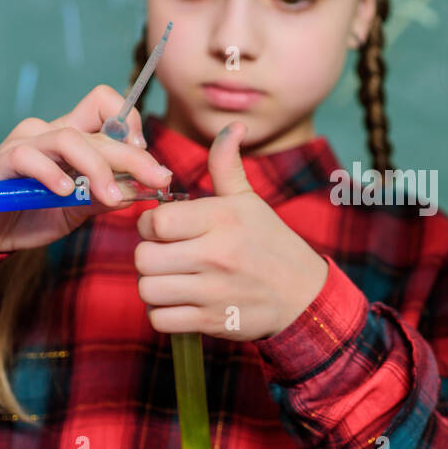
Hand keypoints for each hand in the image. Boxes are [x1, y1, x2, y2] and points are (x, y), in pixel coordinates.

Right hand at [0, 85, 173, 254]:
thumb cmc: (29, 216)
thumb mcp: (76, 210)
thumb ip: (104, 196)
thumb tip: (141, 189)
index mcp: (72, 138)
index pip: (105, 107)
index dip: (130, 122)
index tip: (148, 156)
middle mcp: (51, 132)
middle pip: (99, 131)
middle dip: (134, 156)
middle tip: (157, 179)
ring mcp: (26, 142)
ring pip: (70, 139)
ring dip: (97, 168)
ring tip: (109, 196)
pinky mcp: (3, 159)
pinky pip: (31, 157)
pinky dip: (52, 174)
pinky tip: (64, 192)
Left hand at [134, 121, 329, 339]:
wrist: (304, 296)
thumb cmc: (271, 244)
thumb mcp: (250, 202)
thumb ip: (227, 165)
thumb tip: (233, 126)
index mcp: (222, 219)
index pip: (156, 221)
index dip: (149, 226)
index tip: (161, 229)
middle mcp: (217, 254)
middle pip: (144, 257)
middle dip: (148, 256)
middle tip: (164, 255)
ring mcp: (214, 291)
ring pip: (148, 289)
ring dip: (152, 286)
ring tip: (169, 279)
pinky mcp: (212, 322)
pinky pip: (160, 320)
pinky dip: (162, 313)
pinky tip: (177, 302)